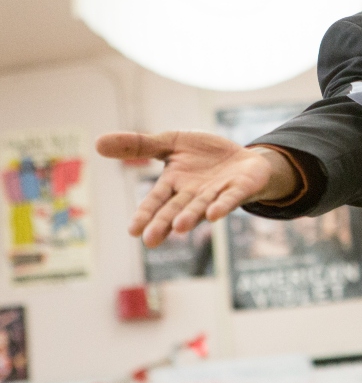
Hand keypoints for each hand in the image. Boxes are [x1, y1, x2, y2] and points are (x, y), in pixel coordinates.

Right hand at [96, 131, 297, 246]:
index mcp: (173, 184)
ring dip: (190, 217)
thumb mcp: (170, 143)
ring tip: (179, 227)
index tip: (133, 230)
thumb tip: (96, 143)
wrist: (243, 157)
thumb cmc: (204, 155)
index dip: (145, 214)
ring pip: (201, 207)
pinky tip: (215, 214)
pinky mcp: (239, 189)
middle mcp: (192, 194)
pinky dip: (223, 206)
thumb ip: (139, 145)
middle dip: (164, 223)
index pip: (156, 201)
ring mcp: (216, 194)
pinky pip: (230, 199)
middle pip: (175, 210)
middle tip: (150, 240)